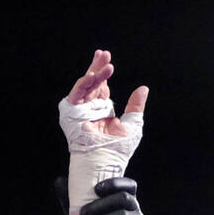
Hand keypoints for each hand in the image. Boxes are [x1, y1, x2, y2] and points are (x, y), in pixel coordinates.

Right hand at [60, 48, 147, 209]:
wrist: (105, 161)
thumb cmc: (117, 149)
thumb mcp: (133, 124)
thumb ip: (136, 106)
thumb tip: (143, 89)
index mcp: (102, 110)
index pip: (101, 86)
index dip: (103, 73)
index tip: (107, 60)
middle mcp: (89, 108)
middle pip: (92, 82)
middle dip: (97, 67)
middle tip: (104, 54)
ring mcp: (79, 110)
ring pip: (85, 85)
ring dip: (94, 72)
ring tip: (105, 62)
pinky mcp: (70, 114)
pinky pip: (76, 94)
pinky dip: (84, 84)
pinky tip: (94, 75)